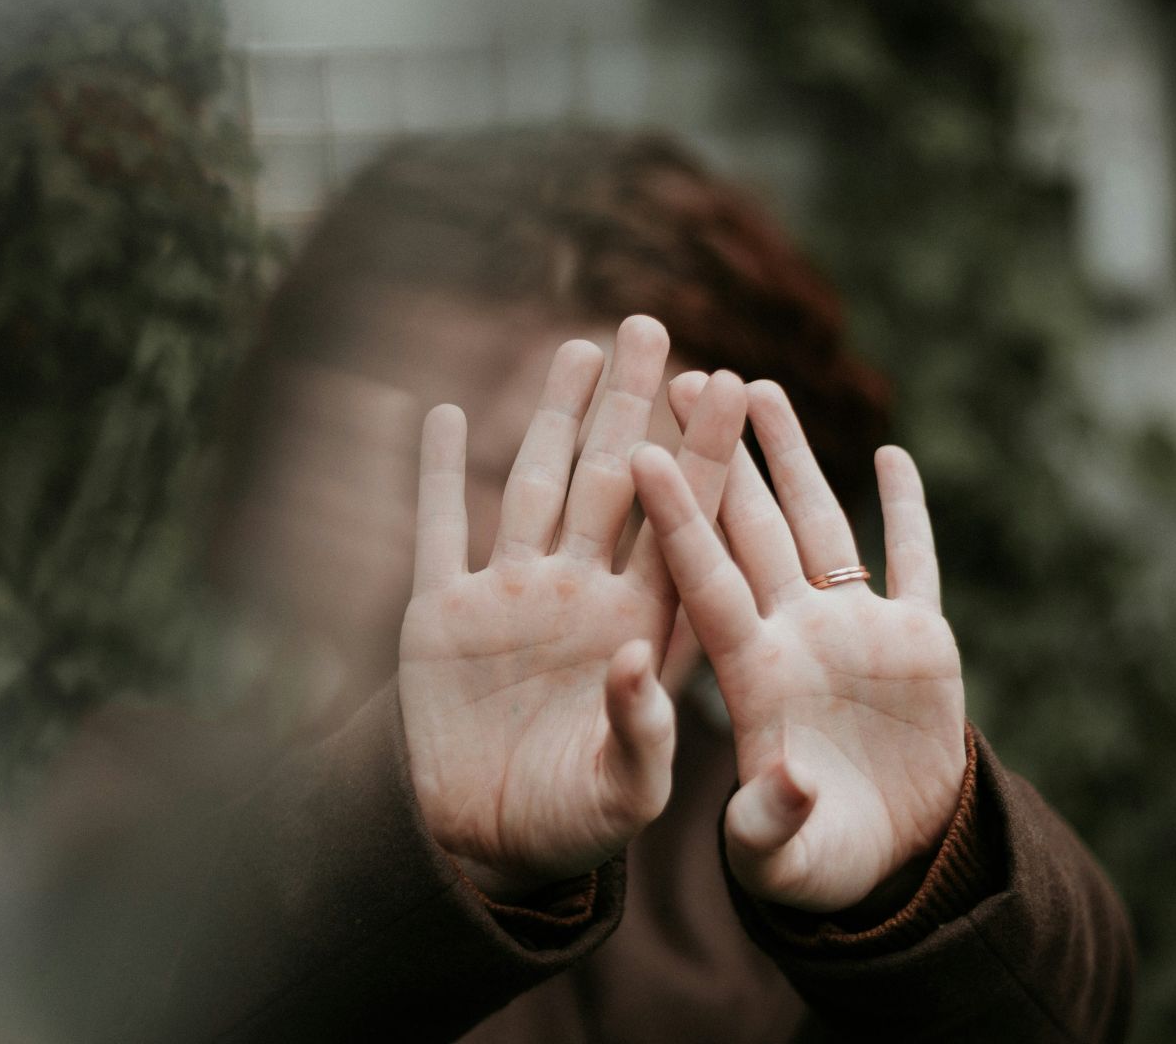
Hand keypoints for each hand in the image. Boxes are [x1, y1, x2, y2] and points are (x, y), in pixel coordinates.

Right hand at [399, 316, 747, 900]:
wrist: (486, 848)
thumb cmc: (575, 827)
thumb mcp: (624, 795)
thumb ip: (643, 734)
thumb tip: (639, 663)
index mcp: (641, 628)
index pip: (682, 525)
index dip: (705, 455)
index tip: (735, 385)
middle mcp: (582, 596)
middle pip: (614, 482)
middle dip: (634, 405)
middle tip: (654, 326)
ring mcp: (512, 599)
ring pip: (537, 486)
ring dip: (555, 418)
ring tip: (580, 347)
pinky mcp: (442, 616)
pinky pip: (440, 530)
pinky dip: (439, 474)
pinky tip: (448, 414)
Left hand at [634, 378, 965, 913]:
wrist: (885, 865)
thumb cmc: (811, 865)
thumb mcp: (780, 858)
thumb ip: (771, 822)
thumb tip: (787, 781)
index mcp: (751, 675)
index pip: (704, 580)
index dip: (678, 518)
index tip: (642, 451)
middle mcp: (794, 636)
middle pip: (749, 527)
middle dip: (722, 452)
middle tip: (685, 374)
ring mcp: (854, 633)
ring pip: (819, 523)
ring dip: (793, 457)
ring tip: (761, 386)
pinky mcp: (918, 643)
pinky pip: (913, 563)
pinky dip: (908, 512)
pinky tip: (892, 456)